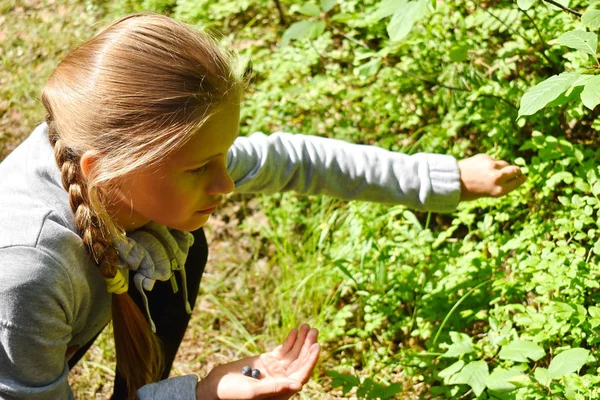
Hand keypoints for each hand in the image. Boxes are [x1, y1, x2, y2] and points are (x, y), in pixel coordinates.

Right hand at [197, 324, 319, 399]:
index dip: (310, 360)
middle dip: (308, 346)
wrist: (217, 386)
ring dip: (301, 340)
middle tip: (314, 330)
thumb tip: (298, 384)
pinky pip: (283, 350)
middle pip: (300, 361)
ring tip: (308, 326)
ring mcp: (275, 370)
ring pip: (293, 353)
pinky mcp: (268, 361)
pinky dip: (290, 340)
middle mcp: (282, 380)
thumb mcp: (254, 391)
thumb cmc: (233, 393)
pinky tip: (295, 330)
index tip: (317, 346)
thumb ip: (275, 387)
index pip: (302, 374)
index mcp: (282, 391)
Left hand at [458, 154, 525, 200]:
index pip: (517, 182)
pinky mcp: (484, 157)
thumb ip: (499, 185)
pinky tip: (480, 167)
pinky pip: (492, 159)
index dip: (521, 179)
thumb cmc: (468, 191)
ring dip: (501, 166)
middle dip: (516, 170)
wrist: (451, 180)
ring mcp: (491, 166)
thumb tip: (513, 176)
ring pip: (503, 163)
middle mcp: (498, 178)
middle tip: (515, 171)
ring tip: (491, 171)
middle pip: (515, 170)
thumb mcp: (486, 193)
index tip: (523, 177)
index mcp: (499, 190)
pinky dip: (489, 162)